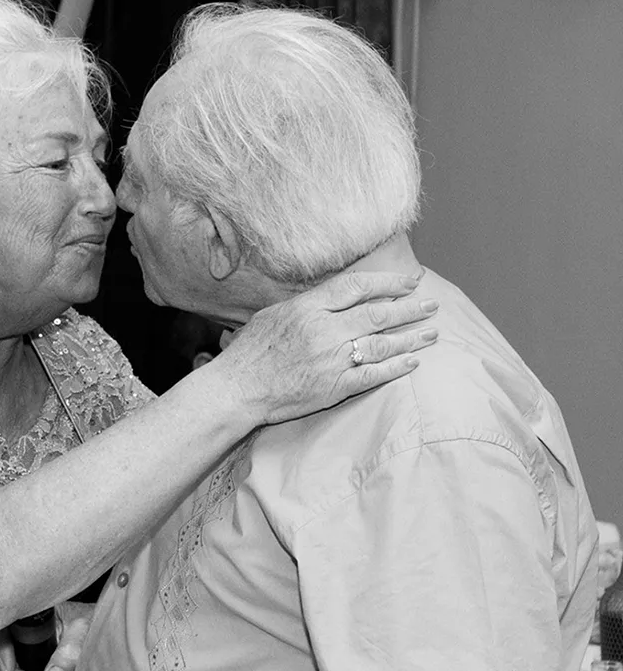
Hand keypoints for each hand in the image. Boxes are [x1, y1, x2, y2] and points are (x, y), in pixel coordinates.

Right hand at [212, 270, 438, 425]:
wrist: (238, 389)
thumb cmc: (250, 352)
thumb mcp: (273, 315)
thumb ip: (307, 305)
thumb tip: (335, 297)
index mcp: (307, 308)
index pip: (356, 287)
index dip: (387, 282)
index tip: (409, 282)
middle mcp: (323, 330)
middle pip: (377, 313)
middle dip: (409, 308)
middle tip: (432, 305)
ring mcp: (331, 359)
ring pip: (382, 343)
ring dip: (410, 338)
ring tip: (431, 333)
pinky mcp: (334, 386)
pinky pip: (374, 375)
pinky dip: (396, 367)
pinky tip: (413, 362)